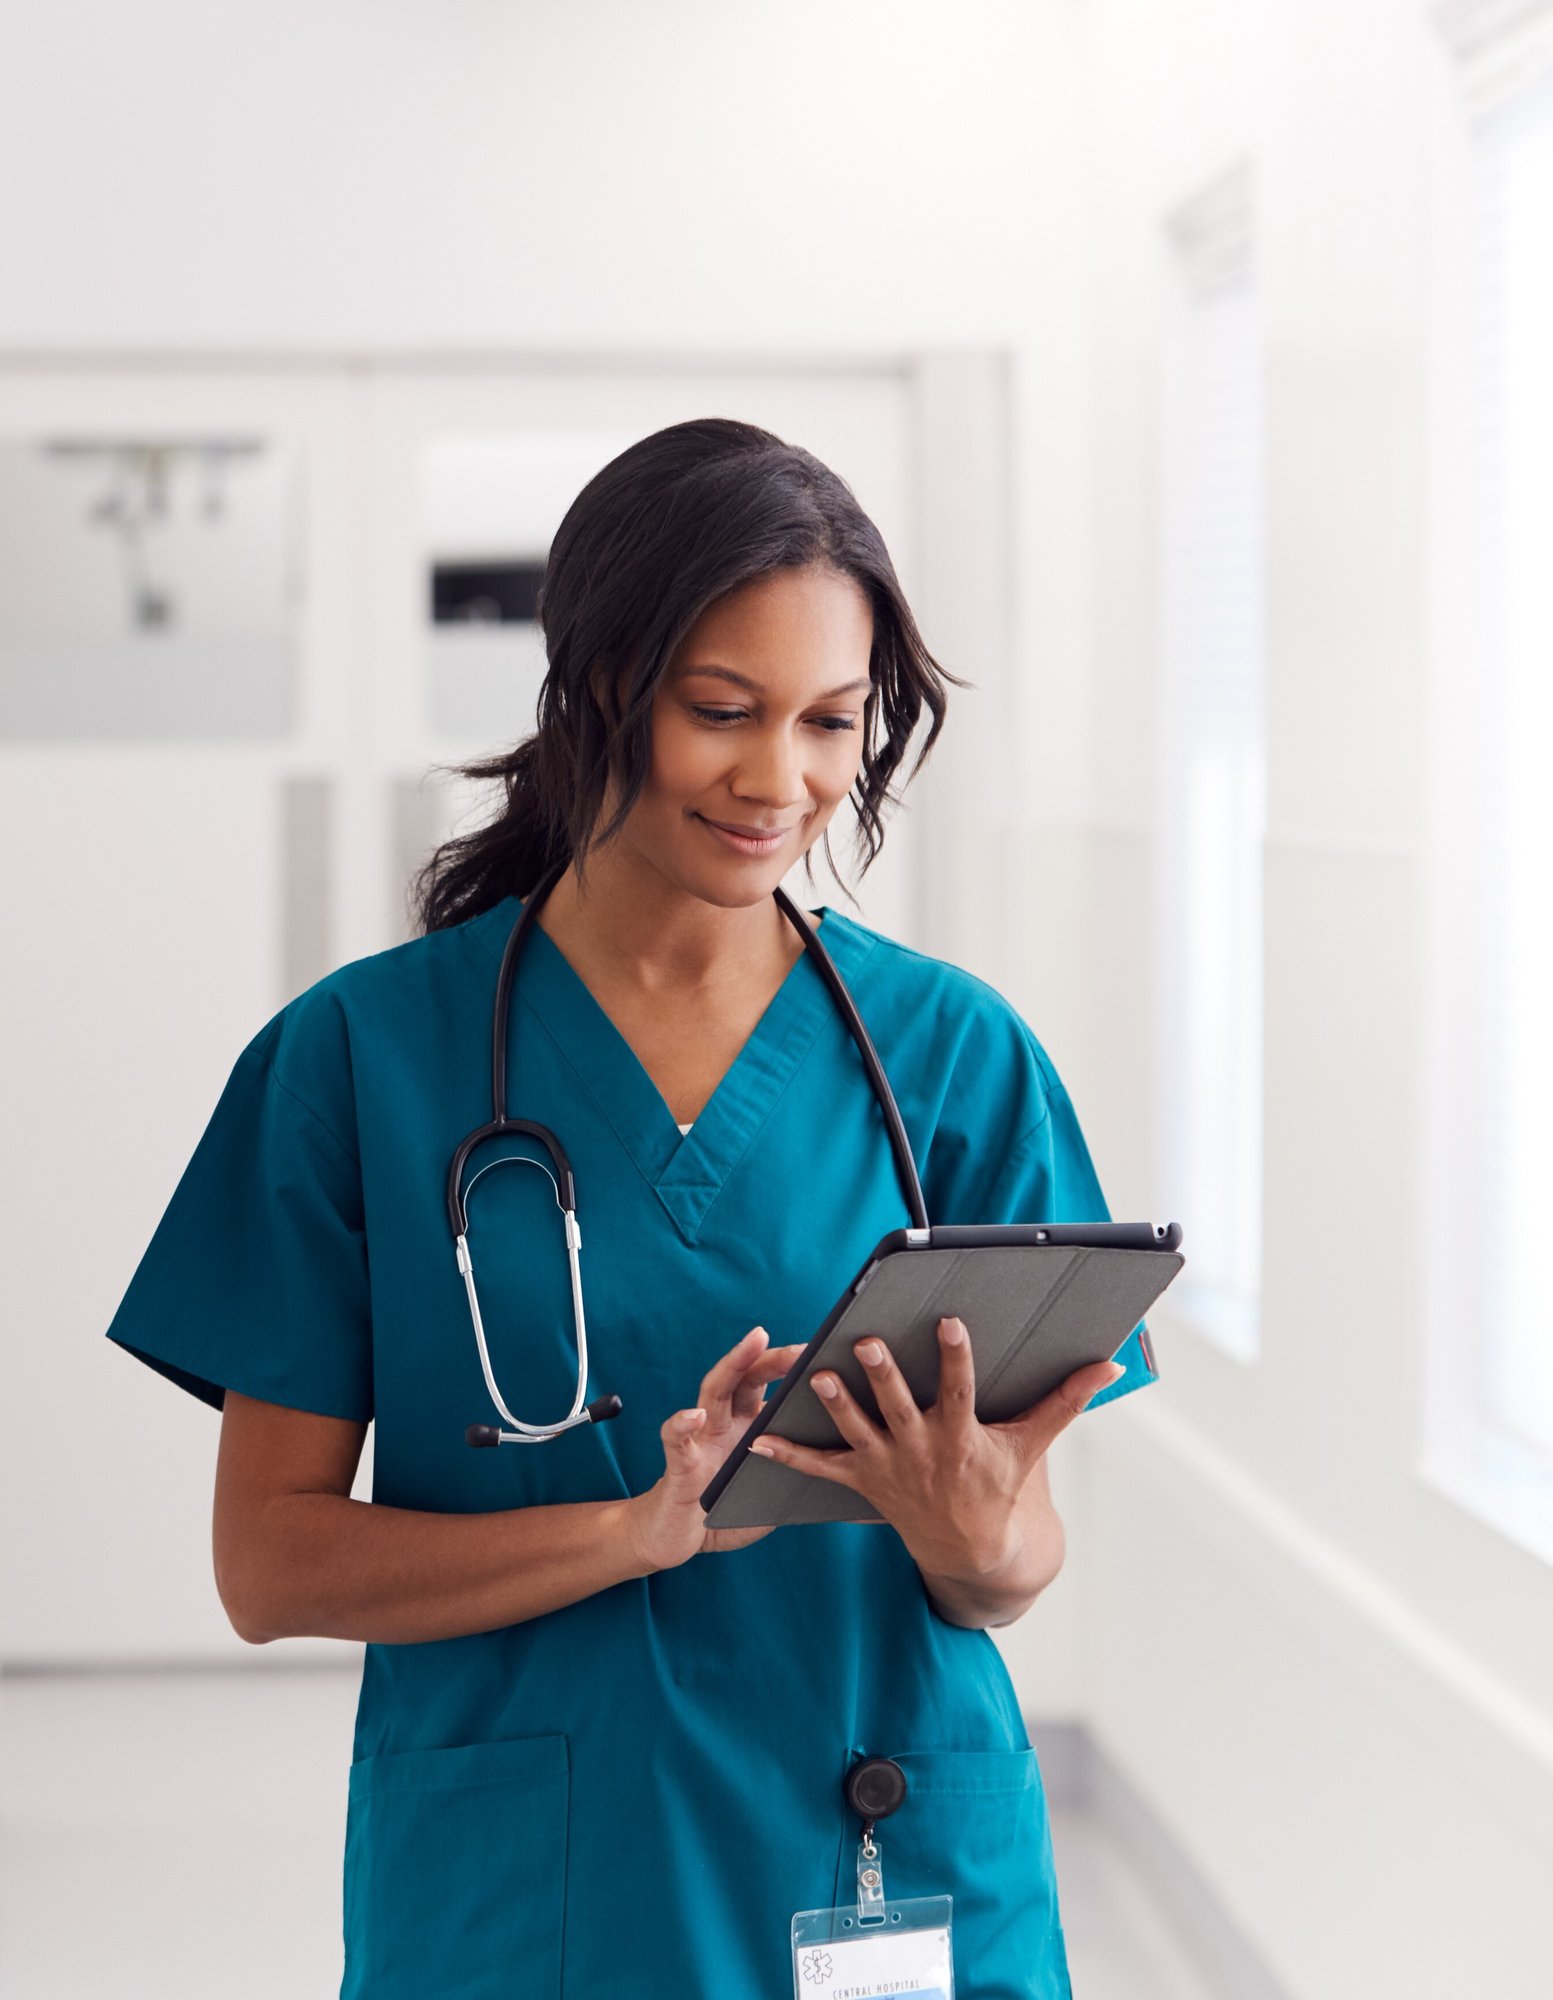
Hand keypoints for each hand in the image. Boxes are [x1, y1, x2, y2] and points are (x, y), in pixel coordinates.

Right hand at [624, 1326, 805, 1571]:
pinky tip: (694, 1416)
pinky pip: (675, 1441)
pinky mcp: (678, 1466)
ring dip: (733, 1364)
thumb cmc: (725, 1512)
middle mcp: (723, 1423)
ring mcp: (700, 1440)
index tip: (825, 1354)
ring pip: (713, 1392)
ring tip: (755, 1342)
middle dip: (770, 1356)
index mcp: (747, 1427)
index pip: (766, 1385)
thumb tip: (844, 1466)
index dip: (792, 1369)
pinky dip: (682, 1425)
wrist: (677, 1541)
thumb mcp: (769, 1489)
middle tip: (802, 1347)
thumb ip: (795, 1471)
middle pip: (745, 1378)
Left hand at [746, 1316, 1122, 1586]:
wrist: (970, 1549)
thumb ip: (1066, 1401)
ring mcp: (888, 1467)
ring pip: (857, 1432)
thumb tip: (1110, 1365)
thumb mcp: (1032, 1445)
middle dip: (884, 1377)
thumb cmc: (1000, 1484)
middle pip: (899, 1407)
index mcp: (962, 1436)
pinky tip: (758, 1436)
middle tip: (867, 1343)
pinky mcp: (862, 1481)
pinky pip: (820, 1469)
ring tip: (817, 1376)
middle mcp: (921, 1450)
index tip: (950, 1322)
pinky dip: (789, 1454)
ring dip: (836, 1406)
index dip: (956, 1357)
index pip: (960, 1390)